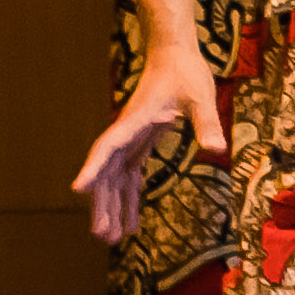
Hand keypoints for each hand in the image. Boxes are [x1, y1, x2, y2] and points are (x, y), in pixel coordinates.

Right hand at [74, 39, 223, 243]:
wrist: (175, 55)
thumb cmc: (186, 72)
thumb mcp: (200, 96)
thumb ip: (206, 122)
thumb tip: (216, 148)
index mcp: (135, 121)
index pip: (108, 147)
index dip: (92, 168)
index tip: (78, 190)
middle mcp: (127, 133)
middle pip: (107, 172)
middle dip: (103, 204)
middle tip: (103, 236)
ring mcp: (131, 139)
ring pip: (115, 178)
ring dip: (113, 206)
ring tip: (111, 239)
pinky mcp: (140, 142)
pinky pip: (130, 175)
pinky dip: (129, 198)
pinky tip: (131, 222)